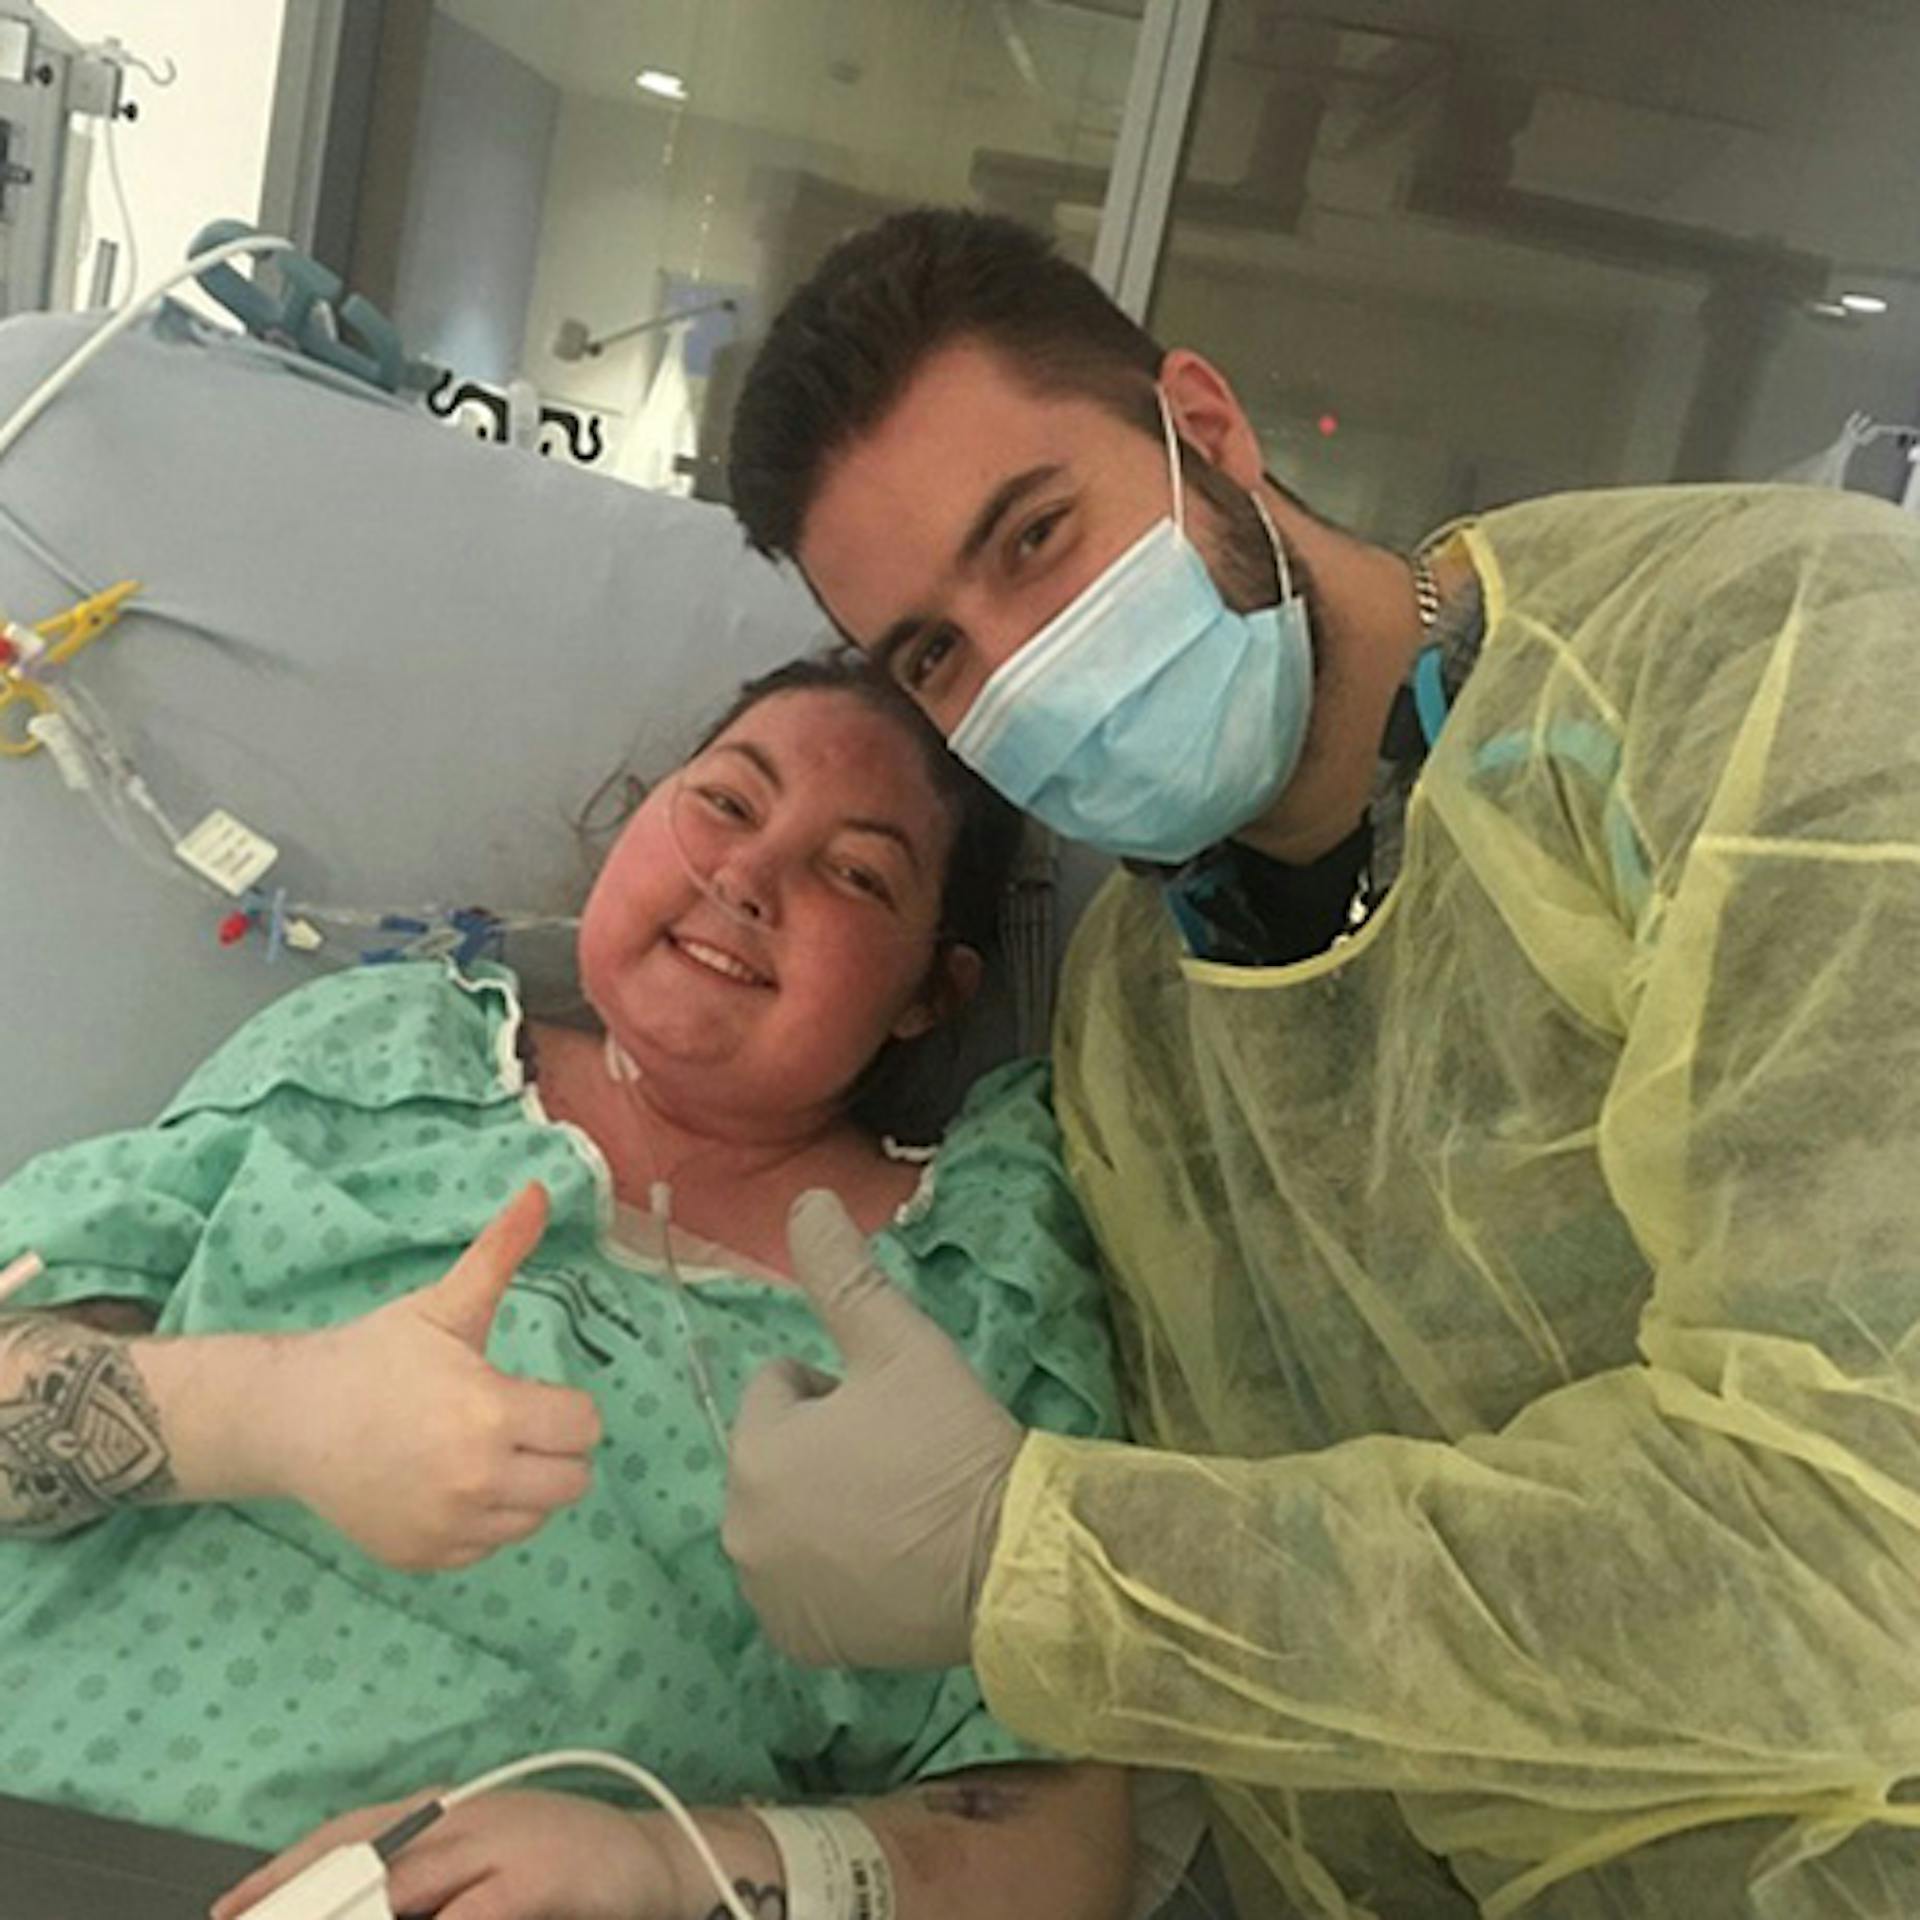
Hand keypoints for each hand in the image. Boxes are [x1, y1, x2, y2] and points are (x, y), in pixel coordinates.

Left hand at [212, 1788, 675, 1919]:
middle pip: (358, 1864)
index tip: (230, 1910)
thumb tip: (344, 1905)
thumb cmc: (560, 1871)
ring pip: (398, 1889)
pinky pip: (465, 1917)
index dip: (280, 1876)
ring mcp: (499, 1843)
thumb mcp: (478, 1870)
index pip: (343, 1837)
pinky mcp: (534, 1877)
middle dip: (304, 1907)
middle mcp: (462, 1817)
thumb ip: (419, 1888)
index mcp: (443, 1810)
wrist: (654, 1861)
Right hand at [264, 1184, 603, 1570]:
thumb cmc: (377, 1356)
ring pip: (535, 1519)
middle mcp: (476, 1482)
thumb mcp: (443, 1304)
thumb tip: (541, 1190)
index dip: (565, 1407)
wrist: (294, 1420)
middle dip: (554, 1450)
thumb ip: (500, 1253)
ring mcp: (449, 1528)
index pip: (584, 1427)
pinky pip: (490, 1547)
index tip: (530, 1394)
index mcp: (491, 1416)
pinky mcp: (424, 1558)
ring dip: (522, 1487)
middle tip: (513, 1425)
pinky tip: (449, 1484)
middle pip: (572, 1481)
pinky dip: (482, 1521)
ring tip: (478, 1451)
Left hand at [723, 1189, 1024, 1668]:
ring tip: (900, 1513)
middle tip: (900, 1462)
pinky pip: (801, 1587)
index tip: (892, 1412)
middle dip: (824, 1450)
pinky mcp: (803, 1644)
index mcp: (758, 1452)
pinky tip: (889, 1568)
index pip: (779, 1388)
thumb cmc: (952, 1444)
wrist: (1014, 1562)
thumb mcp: (900, 1345)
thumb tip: (803, 1198)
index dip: (836, 1388)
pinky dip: (831, 1577)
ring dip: (824, 1510)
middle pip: (776, 1457)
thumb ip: (842, 1273)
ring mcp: (771, 1595)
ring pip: (787, 1519)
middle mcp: (742, 1531)